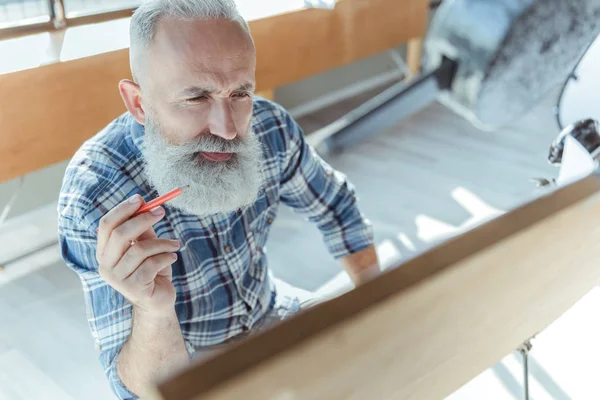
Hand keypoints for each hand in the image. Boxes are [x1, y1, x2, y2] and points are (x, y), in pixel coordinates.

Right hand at [96, 194, 179, 315]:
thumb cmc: (151, 270)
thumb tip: (144, 204)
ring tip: (175, 244)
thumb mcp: (146, 246)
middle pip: (120, 234)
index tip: (140, 199)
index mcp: (105, 252)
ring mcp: (118, 279)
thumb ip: (142, 229)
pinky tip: (172, 258)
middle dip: (143, 219)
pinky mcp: (134, 288)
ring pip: (140, 250)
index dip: (122, 209)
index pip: (106, 225)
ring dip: (162, 243)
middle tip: (161, 212)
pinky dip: (165, 257)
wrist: (158, 301)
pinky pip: (151, 264)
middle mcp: (106, 265)